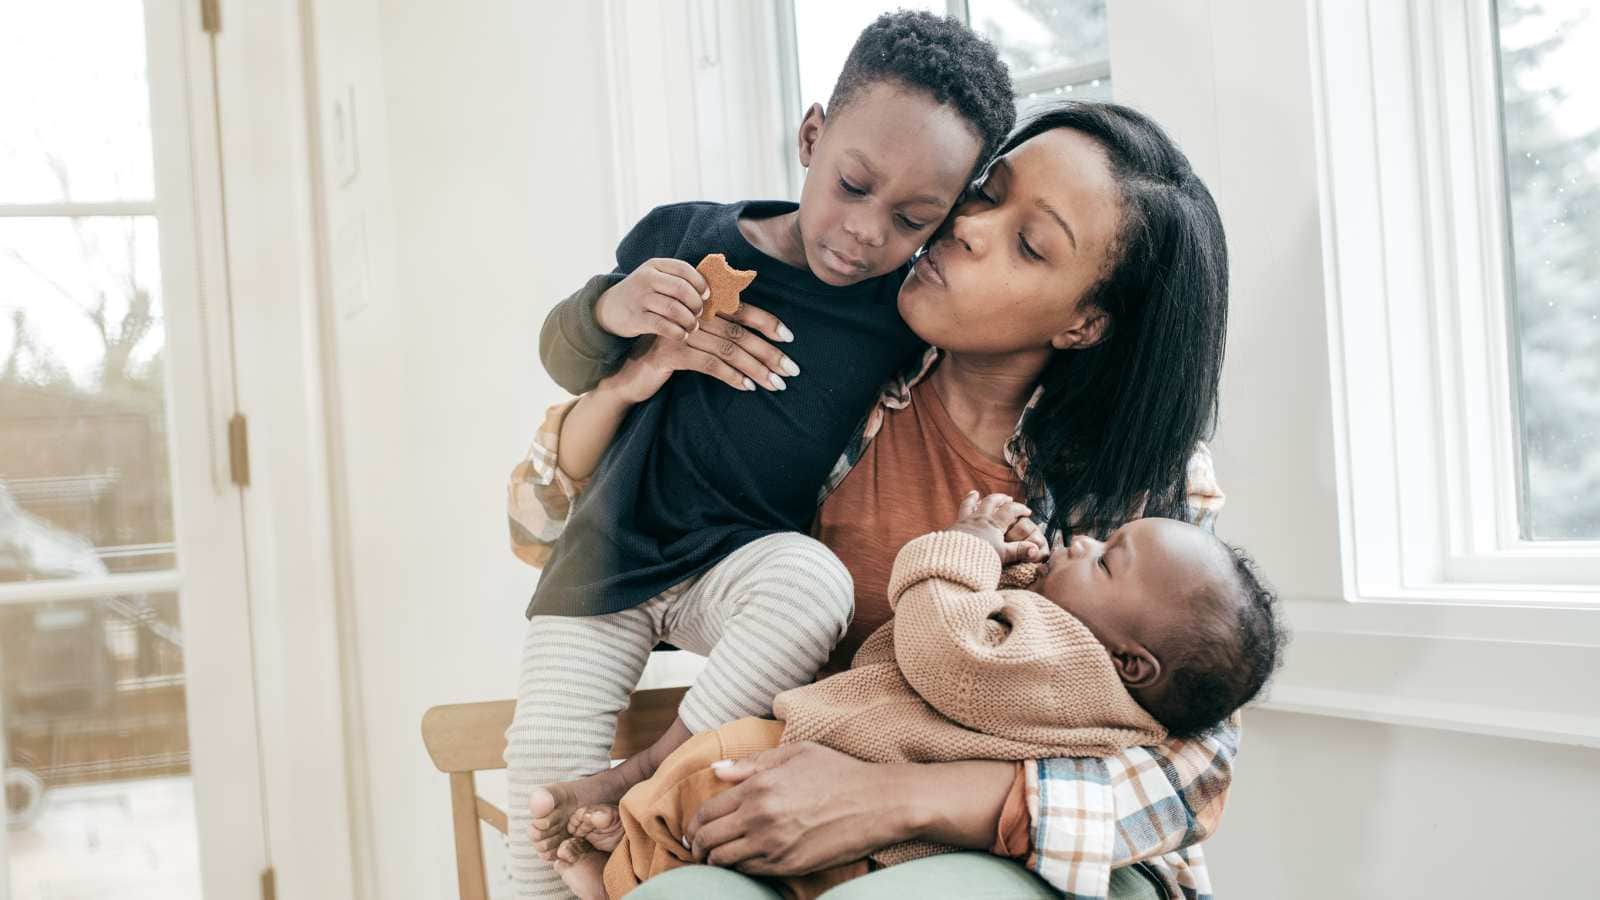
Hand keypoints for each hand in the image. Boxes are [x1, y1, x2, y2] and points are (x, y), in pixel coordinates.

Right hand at [595, 258, 710, 339]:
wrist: (609, 308)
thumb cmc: (642, 294)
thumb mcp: (655, 278)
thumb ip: (677, 280)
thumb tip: (710, 291)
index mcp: (655, 265)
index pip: (684, 269)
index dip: (700, 283)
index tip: (706, 296)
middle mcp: (647, 278)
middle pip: (682, 289)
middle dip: (696, 304)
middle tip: (699, 314)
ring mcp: (641, 298)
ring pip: (675, 309)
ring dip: (689, 321)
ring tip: (692, 326)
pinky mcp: (637, 318)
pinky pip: (664, 326)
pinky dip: (678, 332)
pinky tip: (682, 335)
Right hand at [597, 302, 799, 403]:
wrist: (631, 373)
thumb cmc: (672, 356)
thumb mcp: (698, 341)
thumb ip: (722, 334)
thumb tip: (762, 345)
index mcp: (704, 307)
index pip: (741, 310)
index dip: (767, 322)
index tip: (790, 338)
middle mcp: (694, 315)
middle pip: (739, 332)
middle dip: (769, 353)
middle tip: (791, 370)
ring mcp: (681, 332)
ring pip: (728, 349)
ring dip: (755, 369)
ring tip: (776, 384)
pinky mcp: (672, 353)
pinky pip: (709, 363)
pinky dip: (731, 376)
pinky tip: (747, 387)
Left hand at [683, 742, 910, 875]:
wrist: (877, 802)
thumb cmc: (838, 772)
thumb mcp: (795, 753)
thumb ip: (752, 763)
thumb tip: (717, 770)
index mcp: (758, 787)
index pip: (707, 811)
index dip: (694, 823)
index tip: (692, 829)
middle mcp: (760, 818)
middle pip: (709, 839)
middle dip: (697, 845)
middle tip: (696, 847)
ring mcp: (774, 845)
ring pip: (724, 860)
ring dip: (715, 860)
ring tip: (715, 857)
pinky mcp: (789, 865)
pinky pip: (749, 872)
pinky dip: (739, 868)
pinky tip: (742, 862)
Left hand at [947, 491, 1046, 563]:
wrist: (954, 560)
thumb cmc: (980, 559)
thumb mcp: (1002, 555)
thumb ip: (1019, 551)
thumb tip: (1036, 549)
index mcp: (994, 525)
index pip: (1010, 511)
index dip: (1020, 509)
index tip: (1027, 511)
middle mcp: (980, 519)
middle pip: (991, 502)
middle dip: (1001, 499)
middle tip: (1008, 499)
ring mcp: (966, 521)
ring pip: (972, 504)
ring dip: (976, 498)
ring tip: (976, 494)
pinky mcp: (955, 527)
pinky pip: (961, 512)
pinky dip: (964, 507)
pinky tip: (963, 509)